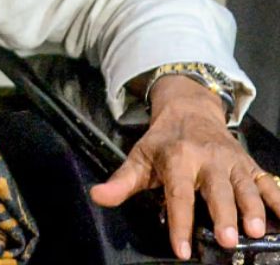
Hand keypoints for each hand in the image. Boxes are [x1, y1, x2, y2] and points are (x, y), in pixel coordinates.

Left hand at [90, 75, 279, 259]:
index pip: (178, 194)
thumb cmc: (163, 141)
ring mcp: (232, 162)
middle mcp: (208, 159)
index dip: (179, 222)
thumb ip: (121, 181)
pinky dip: (279, 200)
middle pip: (217, 190)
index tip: (181, 249)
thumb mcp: (139, 158)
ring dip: (253, 209)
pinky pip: (269, 183)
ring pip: (246, 186)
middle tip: (227, 239)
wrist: (189, 109)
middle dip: (223, 215)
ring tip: (256, 232)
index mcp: (178, 159)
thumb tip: (97, 197)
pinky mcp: (250, 165)